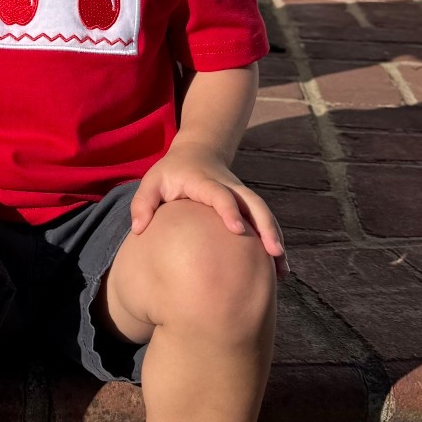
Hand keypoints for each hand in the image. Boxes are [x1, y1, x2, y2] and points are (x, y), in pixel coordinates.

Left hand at [130, 141, 287, 277]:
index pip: (221, 195)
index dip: (229, 210)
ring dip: (275, 238)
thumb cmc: (171, 172)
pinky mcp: (247, 205)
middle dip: (265, 227)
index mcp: (206, 181)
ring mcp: (241, 195)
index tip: (237, 229)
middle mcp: (230, 187)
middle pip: (253, 204)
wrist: (198, 152)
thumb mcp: (152, 180)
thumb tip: (139, 229)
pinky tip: (280, 269)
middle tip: (274, 252)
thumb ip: (143, 202)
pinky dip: (274, 242)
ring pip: (263, 215)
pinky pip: (264, 222)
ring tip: (282, 269)